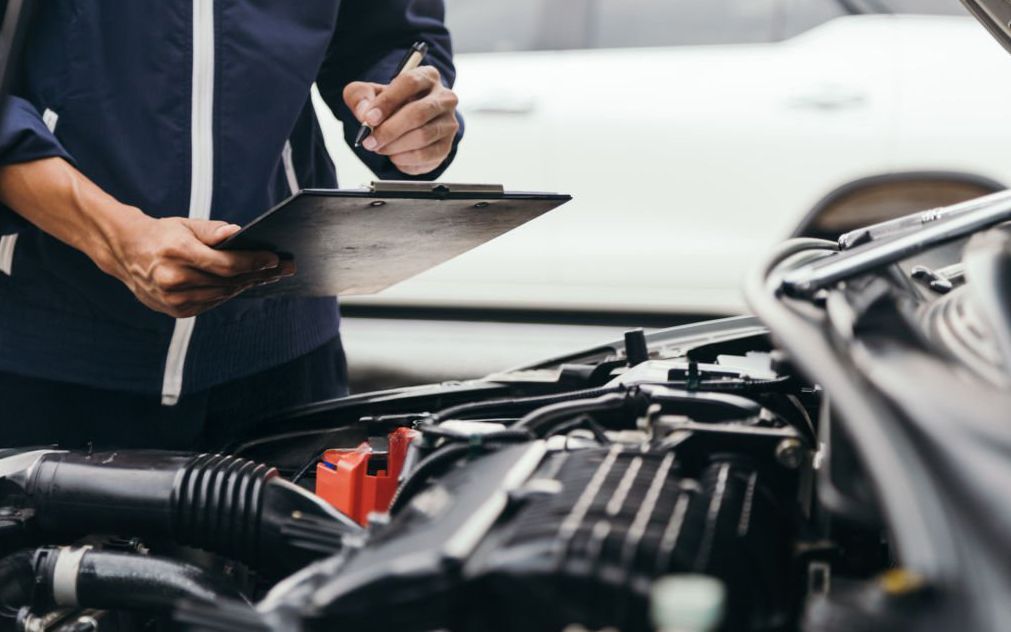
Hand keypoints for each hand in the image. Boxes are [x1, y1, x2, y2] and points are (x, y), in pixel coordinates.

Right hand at [0, 157, 293, 317]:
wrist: (125, 253)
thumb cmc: (162, 234)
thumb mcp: (186, 225)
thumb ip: (214, 231)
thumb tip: (238, 233)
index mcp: (177, 253)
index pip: (225, 264)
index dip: (253, 263)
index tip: (274, 259)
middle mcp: (173, 279)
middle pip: (227, 282)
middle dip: (258, 274)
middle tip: (283, 268)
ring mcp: (173, 299)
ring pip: (222, 295)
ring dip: (247, 285)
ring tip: (268, 276)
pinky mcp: (175, 311)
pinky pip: (211, 303)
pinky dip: (228, 293)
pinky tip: (244, 284)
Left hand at [344, 66, 459, 175]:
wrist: (406, 124)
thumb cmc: (390, 105)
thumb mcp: (369, 93)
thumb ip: (360, 97)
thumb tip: (364, 114)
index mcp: (427, 77)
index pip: (409, 83)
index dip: (387, 101)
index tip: (369, 118)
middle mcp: (444, 98)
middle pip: (418, 113)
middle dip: (390, 130)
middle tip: (370, 141)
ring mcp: (449, 123)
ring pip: (422, 136)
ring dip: (395, 146)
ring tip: (379, 147)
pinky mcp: (447, 146)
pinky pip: (425, 156)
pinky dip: (404, 159)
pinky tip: (393, 155)